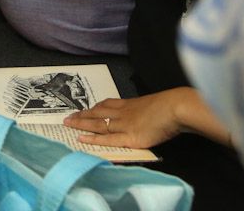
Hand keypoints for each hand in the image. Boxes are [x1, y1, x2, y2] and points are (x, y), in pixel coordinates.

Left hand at [63, 90, 188, 148]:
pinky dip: (93, 139)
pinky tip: (81, 138)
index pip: (108, 104)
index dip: (96, 107)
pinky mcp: (129, 138)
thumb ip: (146, 110)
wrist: (176, 108)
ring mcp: (124, 125)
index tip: (86, 108)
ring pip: (98, 124)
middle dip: (83, 115)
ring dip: (81, 123)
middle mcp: (123, 113)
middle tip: (69, 116)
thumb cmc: (170, 106)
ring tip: (68, 124)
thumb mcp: (154, 105)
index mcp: (130, 104)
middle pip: (98, 112)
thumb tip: (145, 116)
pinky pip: (107, 139)